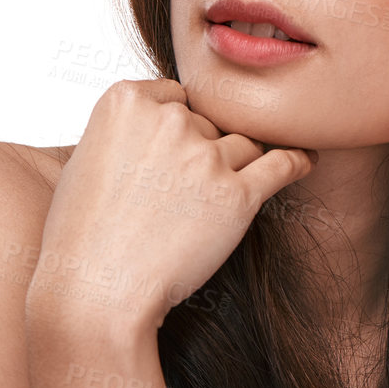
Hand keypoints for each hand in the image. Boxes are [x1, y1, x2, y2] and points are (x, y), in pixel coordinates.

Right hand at [29, 78, 316, 336]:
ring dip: (235, 168)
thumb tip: (167, 120)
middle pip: (208, 121)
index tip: (168, 155)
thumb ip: (128, 130)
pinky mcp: (237, 195)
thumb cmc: (82, 236)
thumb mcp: (86, 159)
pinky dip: (296, 161)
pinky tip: (306, 160)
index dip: (175, 127)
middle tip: (176, 198)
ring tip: (214, 203)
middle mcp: (169, 119)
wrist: (96, 292)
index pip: (174, 95)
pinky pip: (282, 164)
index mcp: (126, 100)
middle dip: (200, 151)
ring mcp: (205, 156)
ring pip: (242, 145)